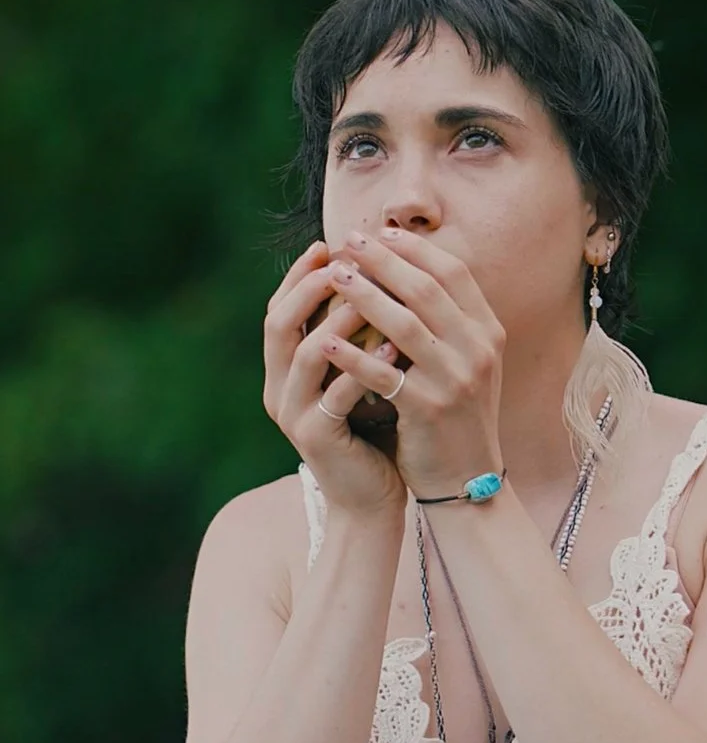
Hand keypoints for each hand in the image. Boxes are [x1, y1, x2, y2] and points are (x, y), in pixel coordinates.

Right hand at [263, 240, 407, 520]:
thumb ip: (357, 334)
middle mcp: (278, 388)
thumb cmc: (373, 431)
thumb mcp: (361, 375)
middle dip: (309, 287)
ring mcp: (293, 414)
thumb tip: (377, 274)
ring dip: (338, 321)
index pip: (280, 308)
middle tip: (345, 260)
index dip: (300, 274)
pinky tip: (392, 350)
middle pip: (278, 324)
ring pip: (304, 355)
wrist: (372, 498)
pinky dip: (362, 369)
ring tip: (373, 296)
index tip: (330, 244)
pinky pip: (335, 395)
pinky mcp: (315, 439)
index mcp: (284, 370)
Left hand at [319, 228, 505, 499]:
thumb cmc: (456, 417)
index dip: (414, 248)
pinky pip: (384, 374)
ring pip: (406, 324)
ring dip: (365, 295)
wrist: (468, 480)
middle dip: (384, 260)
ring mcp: (456, 380)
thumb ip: (447, 322)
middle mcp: (479, 350)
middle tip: (348, 241)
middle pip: (427, 289)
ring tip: (333, 276)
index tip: (379, 232)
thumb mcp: (467, 364)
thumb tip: (406, 271)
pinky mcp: (430, 410)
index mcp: (488, 332)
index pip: (453, 272)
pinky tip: (324, 339)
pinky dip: (353, 355)